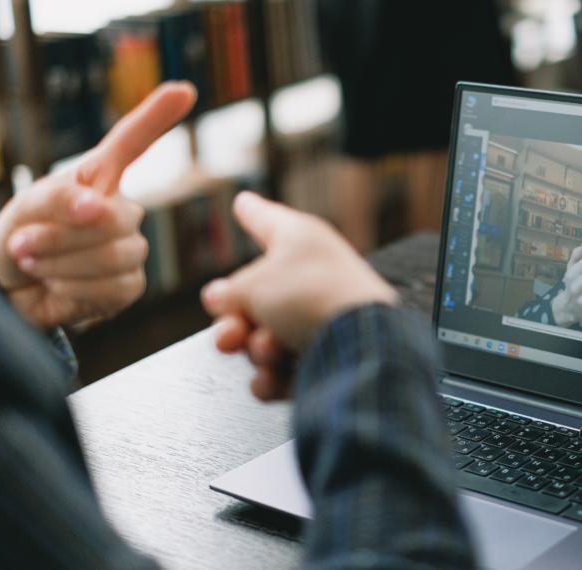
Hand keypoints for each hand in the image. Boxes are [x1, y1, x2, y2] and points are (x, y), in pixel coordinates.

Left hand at [0, 82, 196, 327]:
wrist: (10, 288)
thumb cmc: (21, 234)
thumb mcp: (27, 206)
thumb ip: (59, 197)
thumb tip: (96, 206)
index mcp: (99, 179)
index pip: (132, 143)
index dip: (156, 117)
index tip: (184, 90)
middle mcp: (122, 211)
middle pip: (115, 218)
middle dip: (62, 236)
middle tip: (23, 243)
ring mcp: (129, 249)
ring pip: (114, 256)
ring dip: (60, 264)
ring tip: (34, 263)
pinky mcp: (129, 286)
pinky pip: (112, 287)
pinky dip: (72, 289)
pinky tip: (57, 285)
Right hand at [202, 192, 398, 400]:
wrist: (361, 347)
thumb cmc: (314, 298)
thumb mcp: (253, 284)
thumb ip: (230, 292)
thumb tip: (221, 299)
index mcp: (300, 241)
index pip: (267, 220)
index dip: (251, 212)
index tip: (244, 202)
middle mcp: (312, 276)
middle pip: (255, 297)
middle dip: (235, 322)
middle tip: (230, 334)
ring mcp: (320, 318)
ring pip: (265, 337)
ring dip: (257, 350)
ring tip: (269, 350)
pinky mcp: (326, 358)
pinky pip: (283, 370)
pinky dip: (274, 377)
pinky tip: (273, 378)